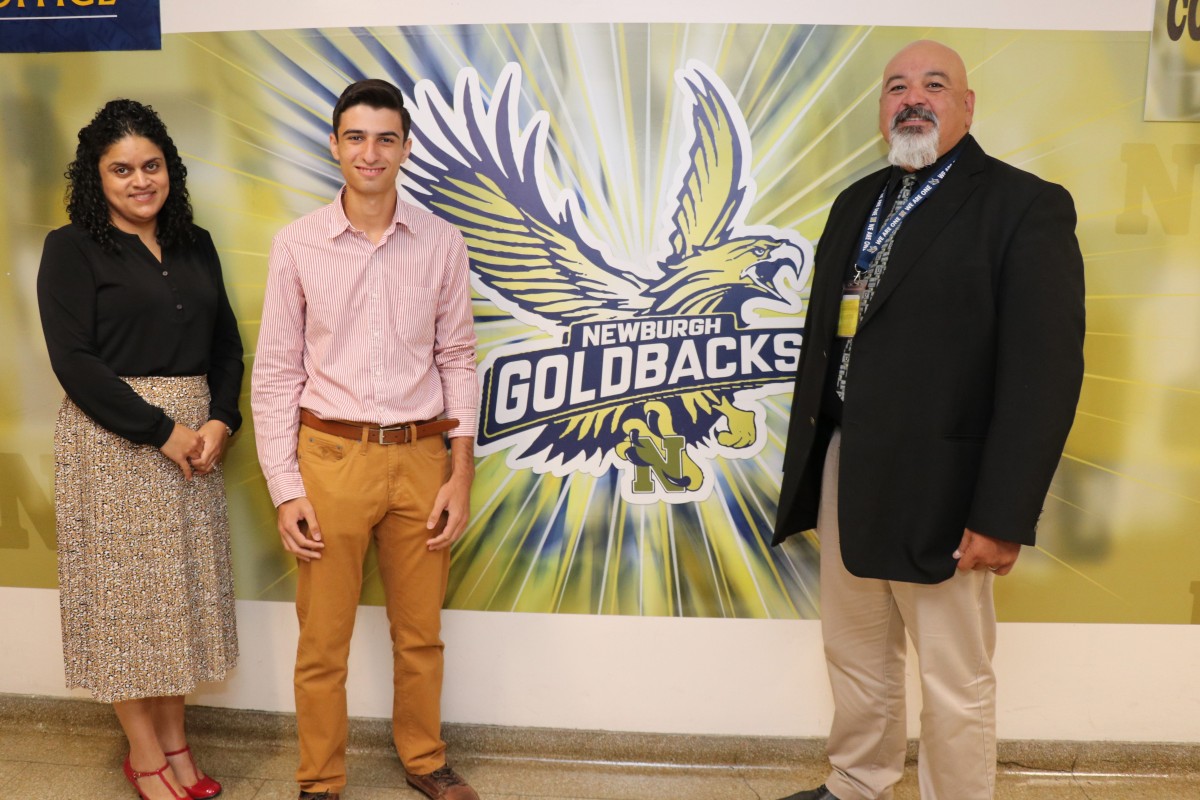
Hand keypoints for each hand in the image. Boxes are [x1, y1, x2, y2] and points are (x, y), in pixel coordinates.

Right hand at [160, 423, 202, 479]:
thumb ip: (193, 437)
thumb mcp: (188, 431)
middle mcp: (194, 445)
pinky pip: (185, 467)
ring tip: (197, 469)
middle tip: (201, 462)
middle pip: (202, 454)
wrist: (163, 431)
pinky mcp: (179, 457)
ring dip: (196, 464)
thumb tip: (195, 442)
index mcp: (197, 438)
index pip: (204, 447)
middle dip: (201, 458)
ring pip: (196, 461)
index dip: (204, 451)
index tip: (202, 453)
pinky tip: (189, 478)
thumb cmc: (174, 429)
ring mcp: (187, 452)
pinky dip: (188, 473)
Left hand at [191, 420, 229, 474]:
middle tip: (191, 463)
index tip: (190, 459)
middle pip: (206, 466)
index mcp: (211, 447)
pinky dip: (207, 468)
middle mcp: (216, 453)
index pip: (202, 461)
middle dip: (197, 467)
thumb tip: (189, 450)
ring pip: (210, 467)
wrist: (222, 425)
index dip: (195, 463)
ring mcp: (218, 454)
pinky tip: (201, 468)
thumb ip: (196, 442)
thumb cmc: (211, 427)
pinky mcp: (219, 455)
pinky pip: (213, 465)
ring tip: (195, 468)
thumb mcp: (201, 432)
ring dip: (202, 469)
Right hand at [277, 497, 324, 560]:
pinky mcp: (282, 532)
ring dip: (300, 554)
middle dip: (307, 553)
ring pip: (289, 548)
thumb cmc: (298, 501)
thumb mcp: (308, 510)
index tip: (322, 545)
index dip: (312, 545)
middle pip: (294, 548)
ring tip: (310, 558)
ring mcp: (281, 532)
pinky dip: (295, 550)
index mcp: (289, 526)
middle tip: (318, 556)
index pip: (301, 541)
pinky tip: (302, 553)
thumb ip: (313, 524)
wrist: (287, 496)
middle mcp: (283, 531)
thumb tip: (318, 538)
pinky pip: (287, 545)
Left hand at [425, 436, 474, 550]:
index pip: (446, 535)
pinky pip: (459, 531)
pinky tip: (446, 537)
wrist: (462, 482)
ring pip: (457, 536)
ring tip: (437, 545)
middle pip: (452, 538)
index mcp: (456, 517)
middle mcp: (463, 520)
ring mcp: (466, 519)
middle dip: (441, 544)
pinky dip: (452, 537)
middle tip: (430, 548)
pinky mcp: (465, 517)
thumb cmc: (450, 489)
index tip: (428, 543)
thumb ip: (435, 514)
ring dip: (447, 542)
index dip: (437, 541)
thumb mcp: (440, 500)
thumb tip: (429, 527)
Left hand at [954, 528, 1020, 575]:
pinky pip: (1001, 571)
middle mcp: (987, 560)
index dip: (962, 562)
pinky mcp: (1010, 560)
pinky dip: (997, 568)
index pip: (963, 566)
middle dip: (974, 560)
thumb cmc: (985, 523)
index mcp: (975, 553)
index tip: (964, 557)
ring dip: (985, 562)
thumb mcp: (970, 531)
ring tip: (987, 551)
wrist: (1006, 518)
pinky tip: (995, 561)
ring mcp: (999, 561)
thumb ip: (963, 545)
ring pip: (987, 568)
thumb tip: (957, 556)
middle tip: (977, 549)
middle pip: (975, 567)